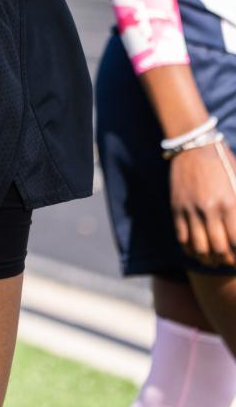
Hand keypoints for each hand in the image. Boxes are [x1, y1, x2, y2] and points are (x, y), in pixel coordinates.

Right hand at [171, 139, 235, 265]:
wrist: (193, 145)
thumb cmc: (222, 163)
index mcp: (230, 202)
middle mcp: (210, 208)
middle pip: (219, 249)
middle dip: (226, 260)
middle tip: (229, 261)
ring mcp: (190, 208)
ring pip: (199, 248)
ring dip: (208, 259)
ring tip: (214, 260)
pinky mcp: (176, 207)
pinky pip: (182, 238)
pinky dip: (190, 249)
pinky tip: (197, 250)